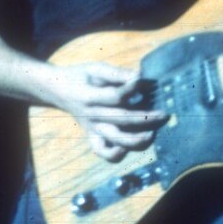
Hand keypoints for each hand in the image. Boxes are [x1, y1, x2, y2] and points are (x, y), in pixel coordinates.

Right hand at [45, 63, 167, 162]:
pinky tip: (128, 146)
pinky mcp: (93, 137)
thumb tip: (139, 76)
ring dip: (137, 141)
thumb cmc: (82, 76)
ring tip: (152, 134)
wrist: (57, 90)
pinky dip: (116, 155)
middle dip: (147, 118)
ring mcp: (93, 129)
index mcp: (91, 96)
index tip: (147, 81)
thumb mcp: (95, 68)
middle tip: (165, 114)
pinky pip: (103, 153)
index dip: (134, 89)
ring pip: (115, 142)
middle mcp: (93, 116)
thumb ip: (117, 73)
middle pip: (122, 120)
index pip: (116, 96)